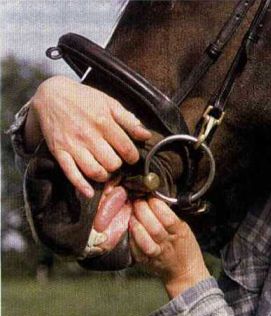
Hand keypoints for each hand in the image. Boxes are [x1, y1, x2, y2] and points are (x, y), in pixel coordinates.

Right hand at [26, 75, 151, 197]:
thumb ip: (129, 120)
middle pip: (112, 163)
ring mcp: (73, 145)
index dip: (133, 157)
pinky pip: (71, 174)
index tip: (131, 157)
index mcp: (104, 122)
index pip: (126, 148)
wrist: (52, 95)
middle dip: (118, 165)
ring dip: (104, 175)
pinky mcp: (60, 152)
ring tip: (105, 170)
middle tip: (116, 161)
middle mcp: (89, 136)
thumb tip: (146, 135)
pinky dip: (81, 186)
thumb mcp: (109, 103)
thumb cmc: (85, 99)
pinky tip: (90, 192)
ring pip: (94, 171)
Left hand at [129, 198, 209, 298]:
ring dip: (136, 225)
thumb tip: (154, 200)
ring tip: (132, 214)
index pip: (168, 218)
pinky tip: (130, 229)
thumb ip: (170, 217)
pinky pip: (136, 250)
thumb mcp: (184, 228)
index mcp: (180, 233)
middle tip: (137, 201)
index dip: (156, 205)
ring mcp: (157, 254)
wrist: (185, 271)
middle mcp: (168, 244)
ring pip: (144, 240)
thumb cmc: (186, 247)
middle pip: (154, 227)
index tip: (149, 196)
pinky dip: (132, 238)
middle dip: (143, 211)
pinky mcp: (146, 262)